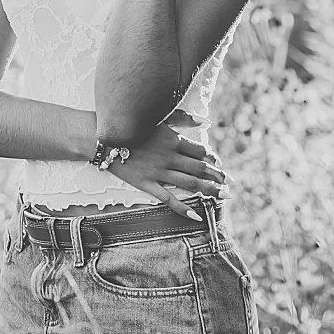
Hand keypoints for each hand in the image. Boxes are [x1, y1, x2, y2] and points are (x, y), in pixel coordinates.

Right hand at [108, 113, 225, 208]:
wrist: (104, 138)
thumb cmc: (132, 125)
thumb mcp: (160, 117)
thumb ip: (184, 119)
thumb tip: (206, 122)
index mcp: (174, 140)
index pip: (201, 152)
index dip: (213, 159)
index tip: (219, 165)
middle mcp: (170, 157)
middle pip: (200, 169)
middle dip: (218, 177)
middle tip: (230, 184)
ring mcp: (159, 172)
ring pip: (190, 183)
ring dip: (208, 190)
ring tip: (222, 196)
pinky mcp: (146, 184)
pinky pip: (168, 198)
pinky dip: (183, 208)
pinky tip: (196, 215)